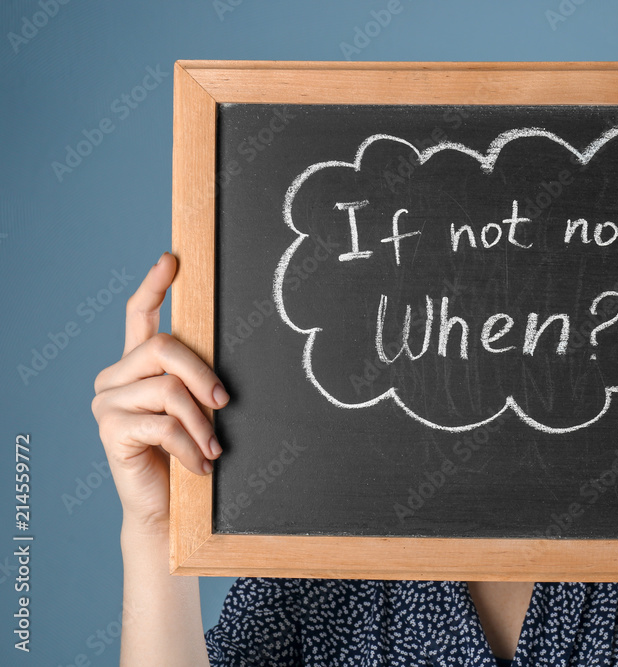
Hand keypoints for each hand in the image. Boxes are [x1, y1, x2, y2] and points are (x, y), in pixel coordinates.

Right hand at [91, 252, 227, 529]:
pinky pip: (163, 425)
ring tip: (214, 449)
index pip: (141, 315)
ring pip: (168, 389)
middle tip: (225, 403)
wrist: (169, 510)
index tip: (171, 260)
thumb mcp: (196, 409)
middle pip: (164, 348)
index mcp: (137, 365)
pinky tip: (200, 464)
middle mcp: (116, 376)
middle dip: (202, 374)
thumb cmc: (187, 454)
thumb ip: (196, 380)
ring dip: (201, 421)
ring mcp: (107, 402)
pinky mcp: (110, 429)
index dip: (155, 286)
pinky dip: (190, 445)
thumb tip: (222, 362)